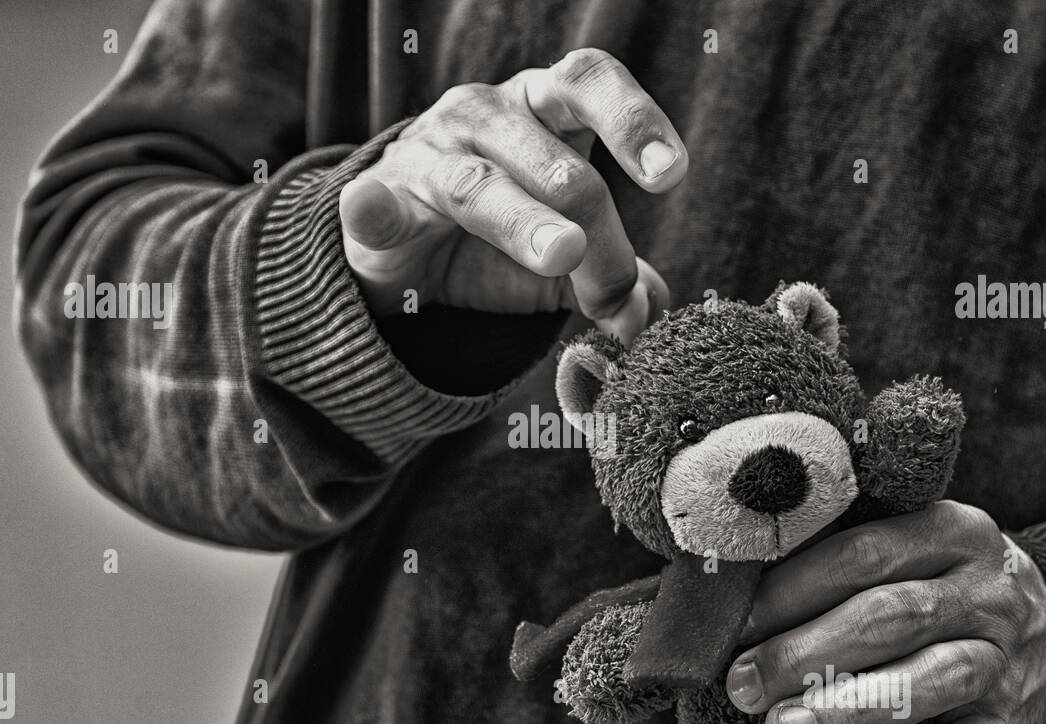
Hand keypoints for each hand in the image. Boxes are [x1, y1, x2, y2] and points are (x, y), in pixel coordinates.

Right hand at [338, 48, 686, 343]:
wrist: (403, 254)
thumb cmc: (498, 234)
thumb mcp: (568, 260)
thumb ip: (613, 281)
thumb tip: (647, 316)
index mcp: (542, 109)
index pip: (589, 85)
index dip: (634, 121)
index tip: (670, 175)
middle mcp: (486, 115)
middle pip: (554, 160)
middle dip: (594, 225)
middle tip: (613, 287)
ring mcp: (428, 155)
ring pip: (481, 186)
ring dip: (525, 223)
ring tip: (563, 256)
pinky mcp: (377, 203)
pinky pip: (375, 204)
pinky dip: (374, 208)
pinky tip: (375, 208)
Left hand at [725, 501, 1045, 723]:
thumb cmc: (949, 588)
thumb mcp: (920, 551)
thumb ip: (848, 562)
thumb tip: (740, 595)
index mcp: (951, 531)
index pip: (863, 554)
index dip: (793, 589)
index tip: (736, 624)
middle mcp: (983, 592)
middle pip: (889, 617)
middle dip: (806, 652)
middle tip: (744, 684)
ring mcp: (1001, 661)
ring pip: (925, 683)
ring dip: (847, 711)